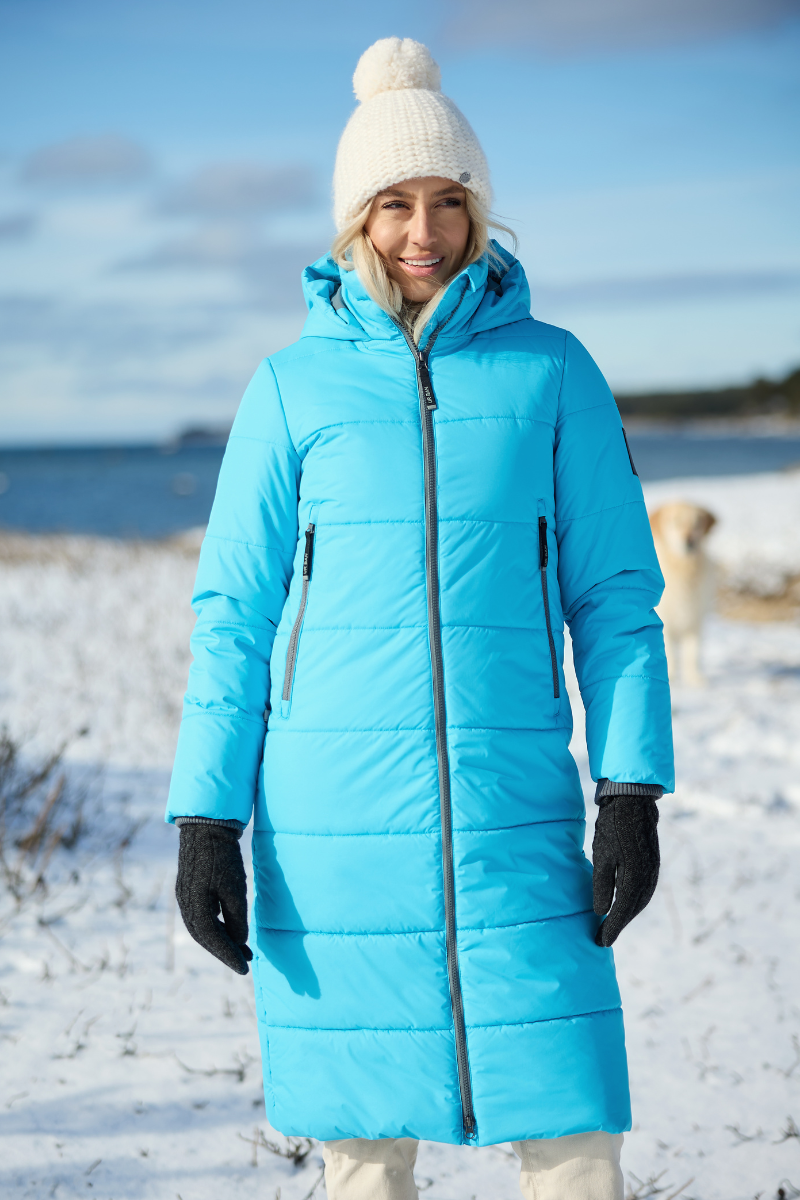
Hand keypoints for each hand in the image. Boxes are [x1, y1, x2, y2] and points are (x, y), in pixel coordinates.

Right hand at [176, 823, 252, 973]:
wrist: (206, 826)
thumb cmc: (222, 856)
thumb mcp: (234, 888)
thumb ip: (236, 918)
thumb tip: (239, 941)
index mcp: (195, 906)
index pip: (212, 939)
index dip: (228, 955)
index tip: (245, 968)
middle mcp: (185, 904)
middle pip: (205, 938)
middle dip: (225, 952)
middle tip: (245, 962)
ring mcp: (185, 897)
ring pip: (202, 929)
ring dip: (221, 941)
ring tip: (242, 950)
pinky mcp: (189, 890)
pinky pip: (201, 917)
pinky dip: (216, 927)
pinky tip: (230, 930)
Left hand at [592, 796, 659, 946]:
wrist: (633, 801)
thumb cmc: (612, 827)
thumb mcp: (601, 855)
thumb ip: (602, 885)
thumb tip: (601, 912)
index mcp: (634, 878)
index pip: (622, 911)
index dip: (611, 928)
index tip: (600, 942)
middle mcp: (648, 878)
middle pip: (634, 910)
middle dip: (618, 925)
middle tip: (602, 937)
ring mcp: (653, 871)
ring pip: (641, 901)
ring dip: (627, 915)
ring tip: (611, 925)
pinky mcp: (653, 864)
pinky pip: (645, 891)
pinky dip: (635, 902)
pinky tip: (625, 904)